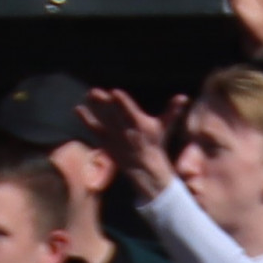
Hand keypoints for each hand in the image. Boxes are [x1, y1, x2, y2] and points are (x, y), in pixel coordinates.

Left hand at [76, 85, 180, 200]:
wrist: (146, 170)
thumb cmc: (155, 145)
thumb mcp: (164, 128)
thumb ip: (172, 111)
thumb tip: (184, 97)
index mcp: (141, 125)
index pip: (130, 111)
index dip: (122, 102)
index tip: (115, 92)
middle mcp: (127, 132)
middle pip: (113, 115)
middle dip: (104, 104)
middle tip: (95, 92)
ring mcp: (115, 138)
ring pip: (103, 121)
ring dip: (94, 109)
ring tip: (87, 97)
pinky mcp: (106, 143)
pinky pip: (95, 131)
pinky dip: (86, 121)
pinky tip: (78, 109)